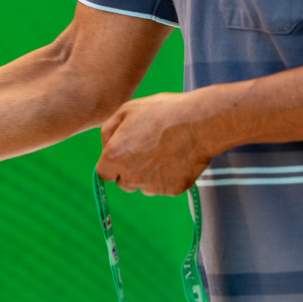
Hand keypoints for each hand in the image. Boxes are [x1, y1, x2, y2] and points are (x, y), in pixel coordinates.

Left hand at [97, 92, 213, 195]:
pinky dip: (169, 177)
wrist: (198, 122)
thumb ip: (109, 131)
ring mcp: (152, 186)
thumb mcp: (126, 110)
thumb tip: (105, 146)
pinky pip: (165, 187)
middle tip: (146, 151)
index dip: (113, 163)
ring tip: (164, 152)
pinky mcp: (172, 190)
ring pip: (144, 186)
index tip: (123, 154)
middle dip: (130, 171)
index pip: (104, 173)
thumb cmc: (161, 112)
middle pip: (123, 182)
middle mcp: (130, 176)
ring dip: (149, 175)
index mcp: (114, 157)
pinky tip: (176, 158)